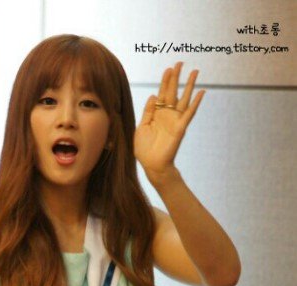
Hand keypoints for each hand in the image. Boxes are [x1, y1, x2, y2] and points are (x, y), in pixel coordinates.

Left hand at [134, 61, 204, 182]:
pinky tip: (201, 92)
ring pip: (184, 99)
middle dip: (176, 77)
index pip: (162, 93)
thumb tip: (153, 95)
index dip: (165, 81)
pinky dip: (196, 102)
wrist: (151, 164)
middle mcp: (167, 115)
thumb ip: (148, 111)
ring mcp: (175, 120)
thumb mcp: (142, 127)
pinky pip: (190, 113)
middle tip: (180, 62)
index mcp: (157, 114)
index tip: (169, 68)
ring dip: (189, 85)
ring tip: (195, 72)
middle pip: (173, 92)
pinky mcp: (180, 127)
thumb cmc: (145, 149)